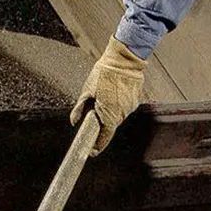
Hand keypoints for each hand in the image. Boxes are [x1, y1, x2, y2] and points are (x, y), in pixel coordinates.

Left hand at [70, 37, 145, 153]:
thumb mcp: (87, 90)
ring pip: (118, 116)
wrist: (124, 59)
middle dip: (102, 123)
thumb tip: (74, 121)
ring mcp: (130, 107)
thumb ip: (80, 108)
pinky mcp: (136, 100)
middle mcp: (122, 113)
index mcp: (109, 114)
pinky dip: (118, 104)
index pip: (104, 138)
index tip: (92, 150)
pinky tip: (113, 92)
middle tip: (94, 113)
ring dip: (110, 112)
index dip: (98, 146)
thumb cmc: (104, 72)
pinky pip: (125, 107)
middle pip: (111, 126)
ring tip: (104, 97)